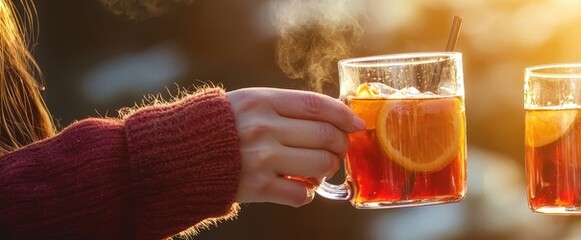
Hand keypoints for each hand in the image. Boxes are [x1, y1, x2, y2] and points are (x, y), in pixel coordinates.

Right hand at [227, 88, 363, 206]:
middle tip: (335, 150)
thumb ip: (283, 108)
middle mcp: (264, 127)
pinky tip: (296, 187)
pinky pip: (301, 193)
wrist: (174, 157)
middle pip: (326, 135)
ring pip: (321, 164)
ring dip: (326, 170)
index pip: (317, 105)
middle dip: (339, 146)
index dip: (344, 115)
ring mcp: (261, 157)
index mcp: (262, 101)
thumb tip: (331, 118)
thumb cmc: (216, 129)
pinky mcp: (257, 187)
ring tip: (315, 169)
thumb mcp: (246, 104)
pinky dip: (306, 193)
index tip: (357, 124)